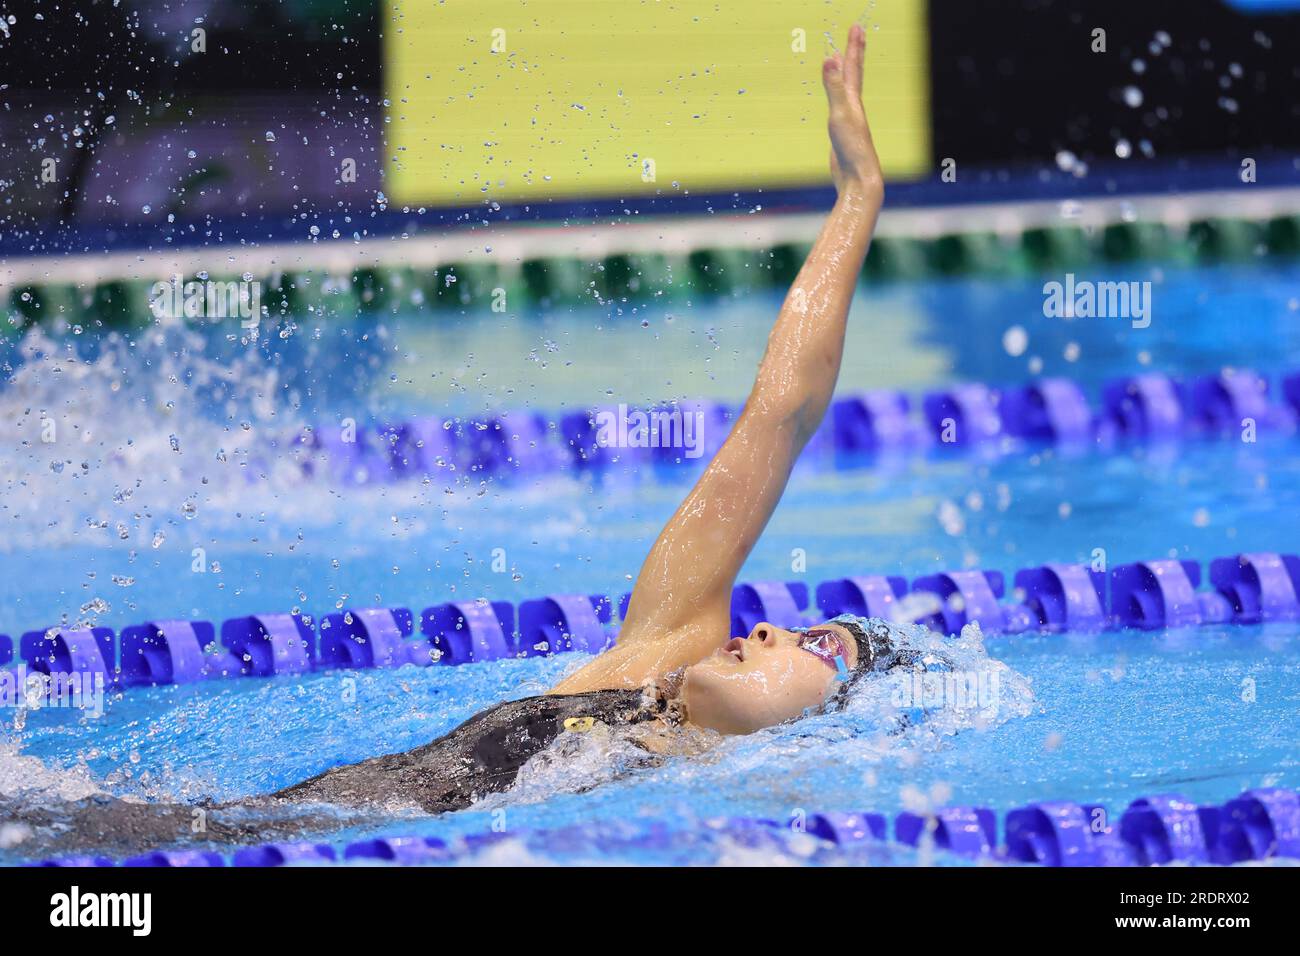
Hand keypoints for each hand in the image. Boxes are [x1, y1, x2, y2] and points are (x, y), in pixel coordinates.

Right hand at [823, 24, 882, 198]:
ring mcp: (848, 121)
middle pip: (854, 74)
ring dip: (844, 73)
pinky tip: (835, 99)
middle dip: (854, 52)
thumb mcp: (840, 113)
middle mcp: (853, 108)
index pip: (853, 67)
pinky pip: (838, 107)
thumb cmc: (852, 148)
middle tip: (856, 32)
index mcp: (853, 101)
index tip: (857, 26)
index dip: (854, 46)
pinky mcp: (842, 134)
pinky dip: (836, 95)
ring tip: (840, 61)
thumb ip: (834, 86)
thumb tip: (830, 58)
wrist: (857, 179)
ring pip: (846, 90)